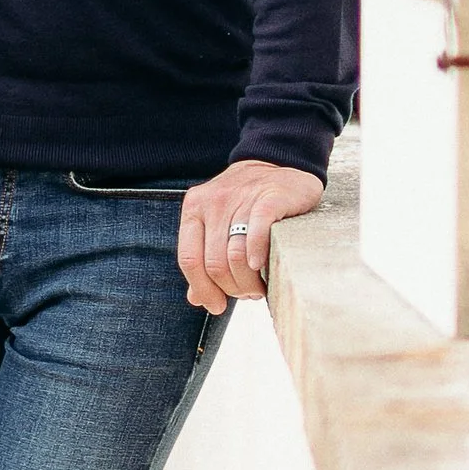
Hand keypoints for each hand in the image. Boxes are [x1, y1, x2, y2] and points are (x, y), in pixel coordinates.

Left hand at [177, 159, 323, 315]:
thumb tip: (196, 298)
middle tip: (248, 294)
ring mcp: (240, 198)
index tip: (217, 306)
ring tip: (259, 287)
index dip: (203, 289)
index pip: (189, 259)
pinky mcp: (269, 197)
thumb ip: (204, 257)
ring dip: (248, 281)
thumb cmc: (246, 203)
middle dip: (231, 288)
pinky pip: (257, 232)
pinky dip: (257, 254)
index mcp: (194, 209)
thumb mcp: (218, 225)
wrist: (279, 163)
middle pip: (214, 263)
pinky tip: (261, 266)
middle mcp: (212, 202)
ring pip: (235, 255)